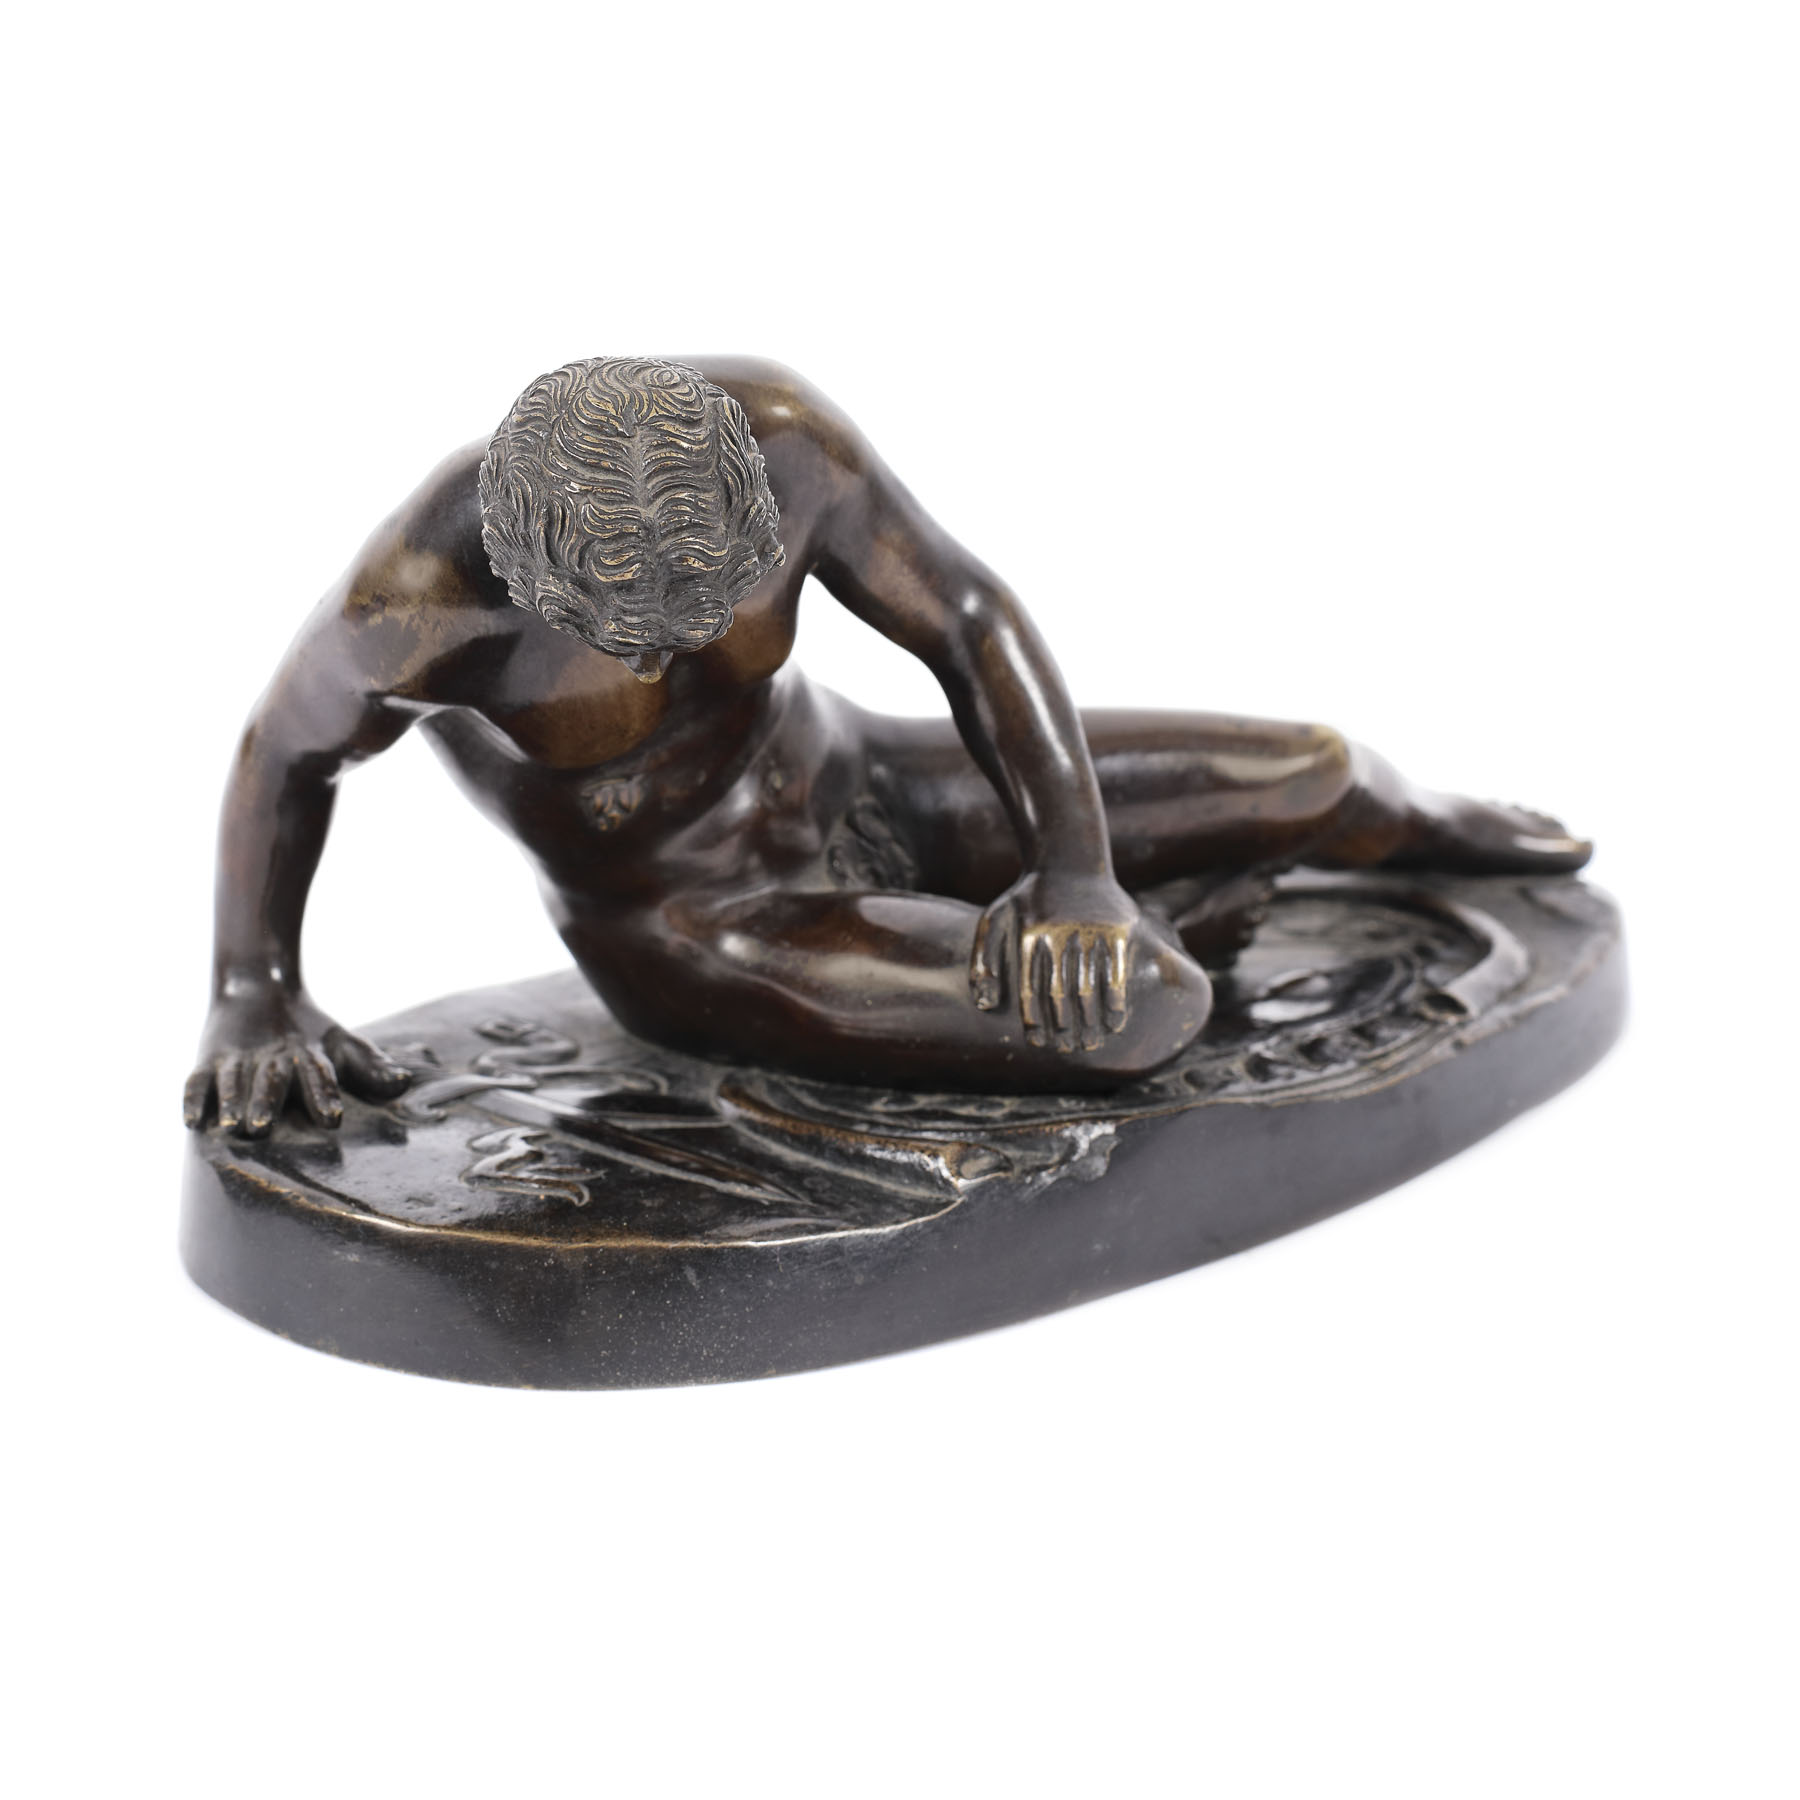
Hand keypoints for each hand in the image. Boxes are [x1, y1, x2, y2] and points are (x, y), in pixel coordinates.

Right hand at [184, 987, 411, 1136]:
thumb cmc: (311, 1037)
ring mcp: (238, 1059)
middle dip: (267, 1102)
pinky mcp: (209, 1060)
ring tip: (229, 1126)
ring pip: (232, 1081)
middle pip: (271, 1081)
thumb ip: (371, 1067)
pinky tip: (191, 1121)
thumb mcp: (342, 1045)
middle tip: (263, 1127)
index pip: (318, 1074)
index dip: (324, 1094)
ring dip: (230, 1102)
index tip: (332, 1118)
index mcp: (308, 1055)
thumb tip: (404, 1082)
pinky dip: (193, 1098)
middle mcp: (273, 1058)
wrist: (259, 990)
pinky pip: (197, 1080)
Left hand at [970, 870, 1147, 1050]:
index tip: (1037, 1043)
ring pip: (1090, 986)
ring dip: (1091, 1021)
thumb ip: (983, 959)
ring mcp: (1090, 932)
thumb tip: (982, 1004)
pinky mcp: (1116, 930)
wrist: (1069, 859)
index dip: (1033, 1018)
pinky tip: (1115, 1023)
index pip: (1029, 987)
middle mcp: (1059, 935)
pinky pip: (1116, 973)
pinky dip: (1116, 1000)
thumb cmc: (1028, 897)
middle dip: (1063, 1026)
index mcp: (1029, 936)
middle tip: (1065, 1051)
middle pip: (1060, 992)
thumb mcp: (995, 917)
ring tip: (1089, 1045)